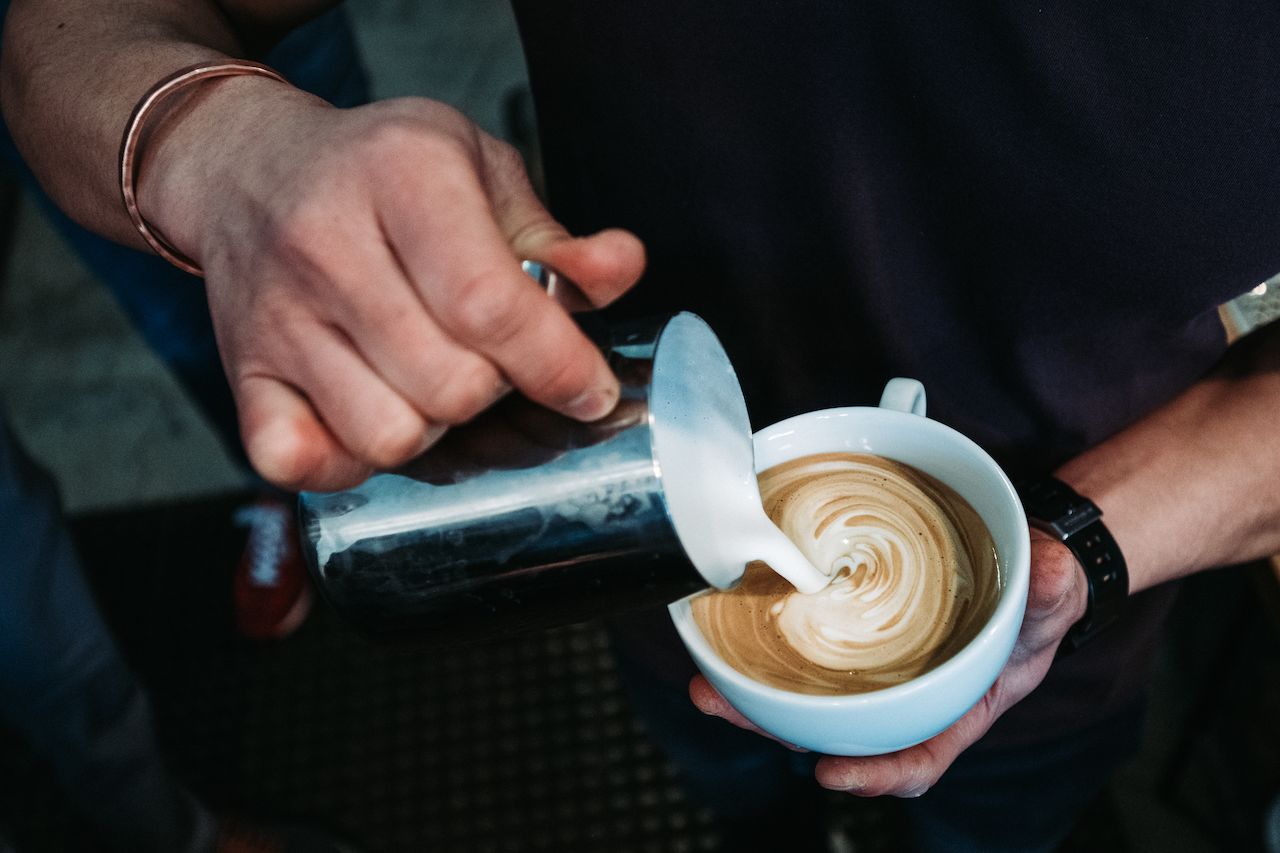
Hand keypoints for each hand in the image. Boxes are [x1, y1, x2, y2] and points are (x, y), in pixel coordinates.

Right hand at [144, 82, 644, 489]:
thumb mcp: (480, 172)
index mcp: (404, 175)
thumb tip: (620, 270)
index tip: (590, 389)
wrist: (250, 169)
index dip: (555, 364)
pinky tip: (367, 415)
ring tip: (427, 377)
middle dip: (496, 388)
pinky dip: (344, 463)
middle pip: (451, 384)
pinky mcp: (243, 369)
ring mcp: (277, 314)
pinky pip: (296, 460)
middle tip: (487, 356)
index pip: (488, 304)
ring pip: (387, 435)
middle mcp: (328, 242)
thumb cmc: (382, 174)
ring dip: (431, 426)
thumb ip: (557, 238)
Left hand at [690, 531, 1087, 796]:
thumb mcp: (1053, 595)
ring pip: (807, 694)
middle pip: (836, 728)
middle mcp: (905, 694)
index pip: (916, 756)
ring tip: (703, 682)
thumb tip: (1050, 573)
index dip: (874, 774)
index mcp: (956, 705)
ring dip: (752, 694)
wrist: (1019, 559)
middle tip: (717, 703)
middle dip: (775, 724)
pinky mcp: (851, 632)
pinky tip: (725, 635)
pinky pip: (804, 649)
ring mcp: (873, 667)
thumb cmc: (1035, 595)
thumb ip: (1052, 590)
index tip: (830, 775)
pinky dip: (765, 647)